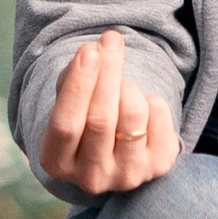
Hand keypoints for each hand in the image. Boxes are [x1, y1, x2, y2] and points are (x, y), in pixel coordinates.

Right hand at [40, 29, 181, 193]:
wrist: (116, 147)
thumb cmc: (84, 113)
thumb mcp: (68, 99)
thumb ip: (75, 76)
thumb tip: (98, 49)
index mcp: (57, 163)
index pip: (66, 124)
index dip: (79, 85)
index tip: (89, 50)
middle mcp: (90, 178)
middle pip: (101, 119)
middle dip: (108, 72)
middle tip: (111, 40)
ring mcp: (126, 176)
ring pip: (133, 115)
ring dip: (129, 86)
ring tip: (123, 84)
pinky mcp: (158, 167)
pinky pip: (160, 116)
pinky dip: (152, 99)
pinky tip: (141, 107)